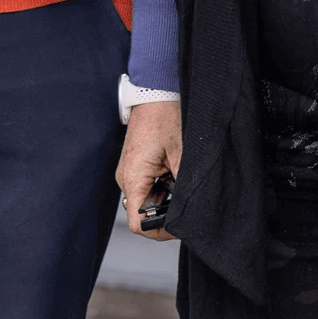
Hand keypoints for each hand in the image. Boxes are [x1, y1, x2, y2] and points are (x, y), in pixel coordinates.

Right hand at [116, 99, 182, 239]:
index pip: (139, 222)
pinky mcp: (136, 164)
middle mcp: (126, 177)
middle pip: (144, 212)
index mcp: (132, 177)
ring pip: (148, 200)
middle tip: (188, 201)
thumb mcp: (182, 153)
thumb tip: (191, 210)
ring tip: (183, 180)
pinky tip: (177, 172)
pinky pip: (148, 186)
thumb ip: (184, 186)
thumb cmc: (165, 113)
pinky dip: (165, 186)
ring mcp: (130, 170)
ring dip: (167, 198)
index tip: (182, 225)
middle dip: (167, 213)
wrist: (156, 88)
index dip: (161, 231)